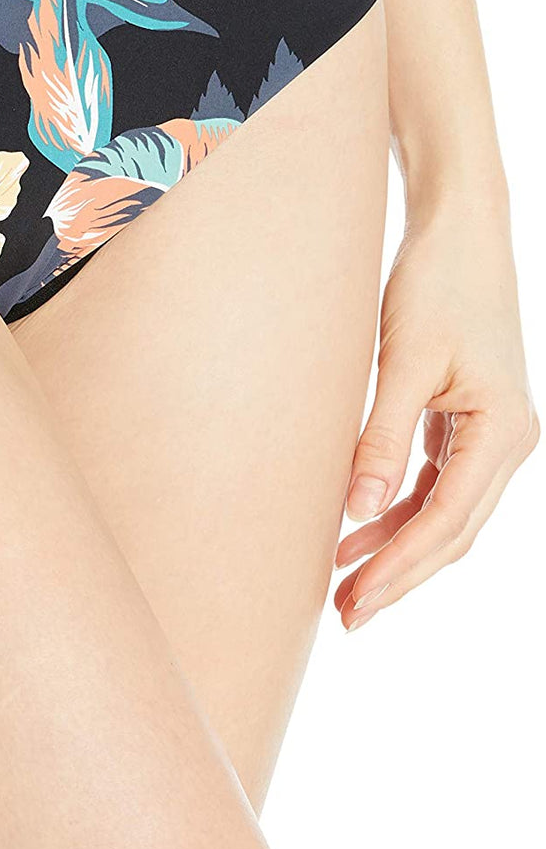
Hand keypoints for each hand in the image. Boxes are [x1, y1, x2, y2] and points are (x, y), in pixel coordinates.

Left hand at [334, 204, 536, 630]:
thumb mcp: (404, 363)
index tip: (355, 601)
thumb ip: (381, 438)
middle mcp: (506, 443)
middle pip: (451, 531)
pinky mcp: (464, 421)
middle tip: (345, 614)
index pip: (447, 522)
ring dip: (396, 548)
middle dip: (398, 574)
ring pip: (442, 513)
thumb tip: (358, 511)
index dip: (398, 567)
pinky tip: (358, 528)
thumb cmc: (435, 287)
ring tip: (343, 583)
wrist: (458, 234)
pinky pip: (434, 484)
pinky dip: (399, 510)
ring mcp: (488, 435)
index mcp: (503, 434)